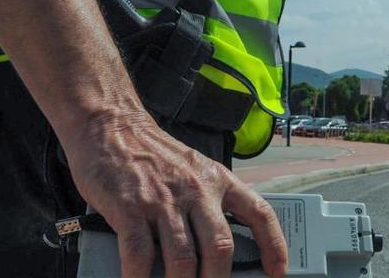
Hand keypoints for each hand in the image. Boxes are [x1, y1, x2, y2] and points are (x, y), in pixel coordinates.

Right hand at [65, 112, 287, 277]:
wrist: (110, 124)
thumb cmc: (151, 152)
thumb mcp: (193, 168)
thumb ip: (207, 200)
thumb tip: (215, 244)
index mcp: (218, 179)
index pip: (259, 213)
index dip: (273, 246)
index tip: (278, 270)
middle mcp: (197, 190)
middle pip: (220, 248)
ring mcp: (164, 200)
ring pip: (184, 259)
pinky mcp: (130, 209)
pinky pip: (140, 255)